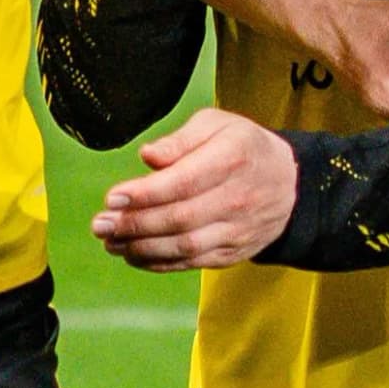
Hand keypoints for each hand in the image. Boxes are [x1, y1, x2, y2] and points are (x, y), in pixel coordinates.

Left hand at [93, 107, 297, 269]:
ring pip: (183, 246)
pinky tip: (133, 254)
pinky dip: (158, 263)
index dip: (144, 193)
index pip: (183, 182)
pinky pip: (191, 263)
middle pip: (179, 219)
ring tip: (110, 241)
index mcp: (232, 158)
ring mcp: (236, 230)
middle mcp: (236, 198)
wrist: (289, 185)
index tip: (112, 197)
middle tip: (100, 224)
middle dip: (133, 224)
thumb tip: (148, 157)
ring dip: (140, 248)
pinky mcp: (232, 252)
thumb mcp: (218, 124)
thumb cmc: (244, 148)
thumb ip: (180, 139)